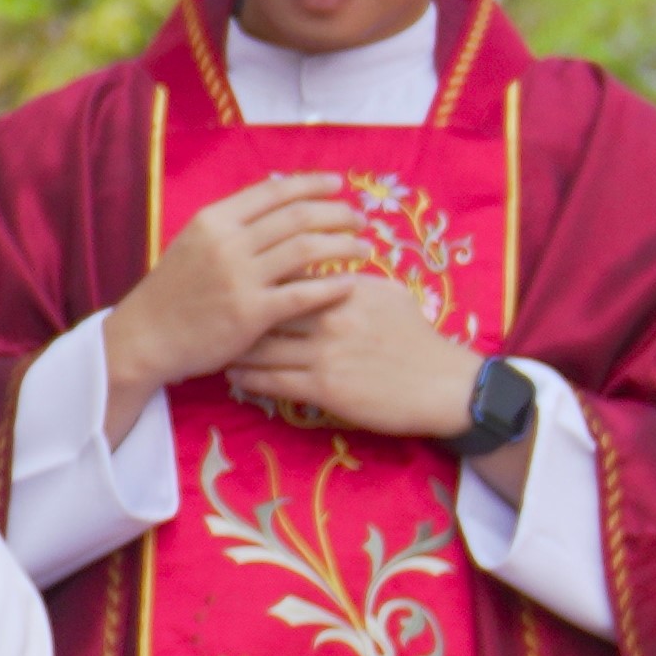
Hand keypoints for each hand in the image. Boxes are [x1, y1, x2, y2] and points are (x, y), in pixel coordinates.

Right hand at [101, 176, 374, 429]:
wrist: (145, 337)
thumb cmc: (173, 291)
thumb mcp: (194, 244)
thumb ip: (233, 225)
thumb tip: (281, 204)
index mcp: (213, 220)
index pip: (273, 191)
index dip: (312, 184)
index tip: (338, 185)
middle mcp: (228, 243)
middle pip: (299, 217)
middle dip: (338, 214)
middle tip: (359, 219)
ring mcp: (240, 278)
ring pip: (308, 250)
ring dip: (343, 246)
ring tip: (363, 248)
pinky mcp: (251, 313)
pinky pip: (305, 293)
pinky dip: (333, 286)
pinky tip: (350, 284)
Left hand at [230, 276, 486, 446]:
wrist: (446, 387)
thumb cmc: (418, 339)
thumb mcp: (389, 297)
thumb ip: (351, 281)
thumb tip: (325, 268)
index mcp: (345, 290)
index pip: (288, 275)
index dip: (256, 279)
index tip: (230, 281)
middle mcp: (330, 317)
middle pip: (266, 308)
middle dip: (236, 311)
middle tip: (210, 313)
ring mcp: (325, 353)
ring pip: (263, 347)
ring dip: (235, 347)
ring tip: (214, 346)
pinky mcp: (325, 387)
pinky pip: (274, 381)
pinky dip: (249, 378)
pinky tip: (234, 376)